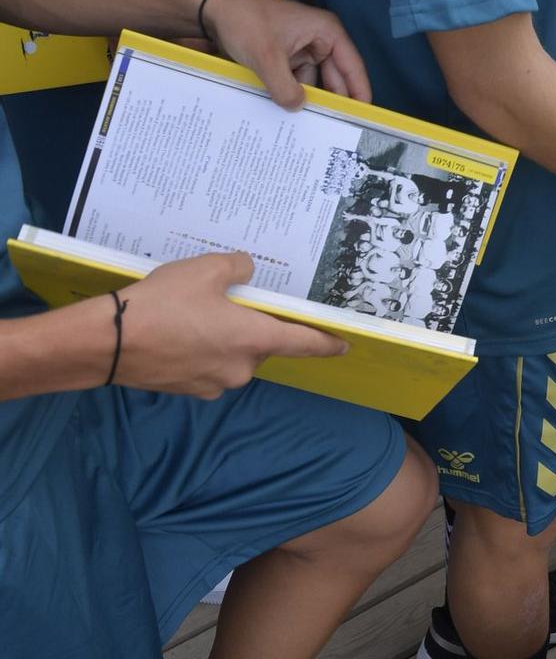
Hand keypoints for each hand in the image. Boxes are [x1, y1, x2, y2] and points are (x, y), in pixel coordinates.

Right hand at [114, 251, 345, 396]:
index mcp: (254, 339)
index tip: (343, 344)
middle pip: (261, 344)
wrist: (110, 342)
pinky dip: (203, 349)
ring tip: (196, 312)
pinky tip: (179, 331)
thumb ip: (238, 267)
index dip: (325, 342)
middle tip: (232, 301)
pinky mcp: (189, 390)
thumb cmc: (165, 303)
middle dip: (253, 324)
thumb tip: (248, 271)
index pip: (303, 343)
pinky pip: (208, 365)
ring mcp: (214, 384)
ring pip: (233, 355)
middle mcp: (241, 368)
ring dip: (226, 337)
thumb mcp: (206, 270)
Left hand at [203, 0, 371, 107]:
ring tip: (303, 121)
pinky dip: (289, 93)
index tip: (362, 116)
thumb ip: (285, 88)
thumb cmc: (243, 18)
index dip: (359, 92)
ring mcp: (301, 48)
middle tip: (333, 127)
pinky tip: (283, 108)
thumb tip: (298, 108)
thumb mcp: (267, 57)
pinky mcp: (284, 57)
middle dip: (331, 99)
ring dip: (304, 98)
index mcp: (326, 31)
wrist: (211, 10)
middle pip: (334, 77)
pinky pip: (294, 80)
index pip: (352, 67)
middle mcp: (318, 39)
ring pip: (312, 82)